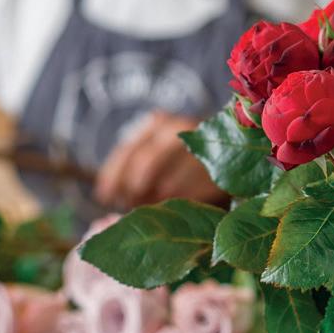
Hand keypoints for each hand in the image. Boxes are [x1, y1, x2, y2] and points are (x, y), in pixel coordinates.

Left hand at [94, 111, 220, 210]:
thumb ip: (133, 167)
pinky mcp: (218, 171)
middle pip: (146, 164)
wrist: (230, 149)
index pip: (127, 151)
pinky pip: (189, 196)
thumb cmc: (179, 158)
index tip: (104, 198)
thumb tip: (107, 196)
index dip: (112, 177)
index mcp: (157, 122)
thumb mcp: (154, 152)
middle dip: (133, 191)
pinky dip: (176, 207)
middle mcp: (179, 128)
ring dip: (154, 204)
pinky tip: (170, 210)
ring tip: (148, 210)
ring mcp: (201, 147)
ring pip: (168, 185)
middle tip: (127, 207)